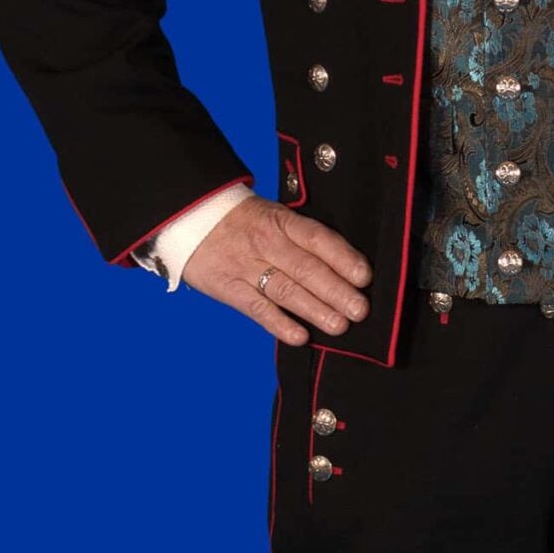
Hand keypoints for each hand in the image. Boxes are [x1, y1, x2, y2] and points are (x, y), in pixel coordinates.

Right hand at [186, 196, 373, 343]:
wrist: (189, 215)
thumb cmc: (245, 221)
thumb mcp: (274, 216)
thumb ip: (304, 238)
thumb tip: (347, 266)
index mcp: (282, 222)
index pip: (317, 239)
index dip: (342, 258)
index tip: (364, 276)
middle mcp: (267, 244)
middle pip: (306, 268)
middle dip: (336, 291)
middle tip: (359, 309)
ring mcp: (247, 267)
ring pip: (286, 290)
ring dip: (315, 310)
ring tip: (339, 325)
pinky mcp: (230, 289)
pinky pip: (257, 309)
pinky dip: (279, 324)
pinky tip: (300, 336)